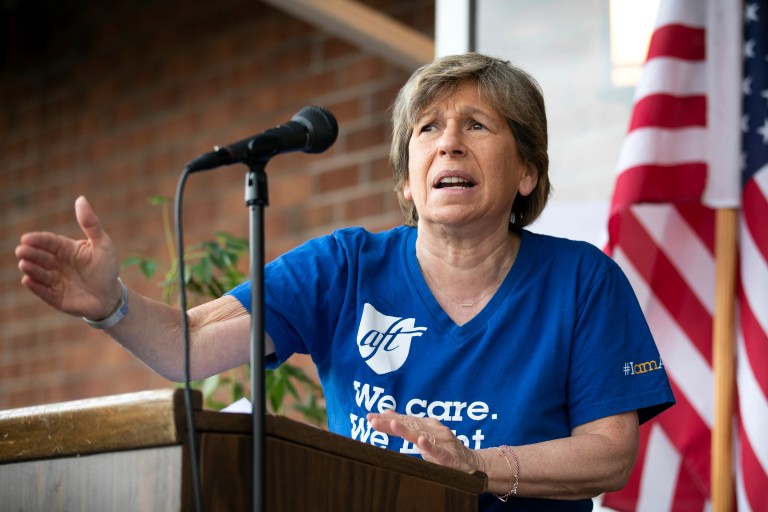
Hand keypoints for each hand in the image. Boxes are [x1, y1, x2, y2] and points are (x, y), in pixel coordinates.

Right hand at [15, 196, 120, 319]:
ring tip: (24, 264)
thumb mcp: (103, 244)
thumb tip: (80, 198)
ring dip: (31, 269)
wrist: (110, 296)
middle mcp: (57, 264)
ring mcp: (55, 281)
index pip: (49, 242)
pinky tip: (27, 281)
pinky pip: (43, 291)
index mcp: (66, 249)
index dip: (38, 240)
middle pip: (41, 257)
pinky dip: (35, 287)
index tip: (26, 238)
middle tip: (22, 250)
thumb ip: (91, 224)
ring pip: (40, 273)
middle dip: (31, 254)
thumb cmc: (106, 268)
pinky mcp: (55, 297)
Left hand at [367, 410, 484, 473]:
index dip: (386, 419)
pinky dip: (429, 446)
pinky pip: (437, 450)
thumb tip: (386, 412)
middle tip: (373, 420)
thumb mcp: (423, 434)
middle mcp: (433, 429)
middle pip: (409, 425)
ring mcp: (441, 442)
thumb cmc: (444, 447)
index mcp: (426, 424)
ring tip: (393, 424)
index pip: (404, 420)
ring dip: (406, 430)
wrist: (470, 463)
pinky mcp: (448, 455)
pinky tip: (421, 441)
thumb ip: (406, 424)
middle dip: (390, 423)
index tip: (370, 417)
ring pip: (421, 435)